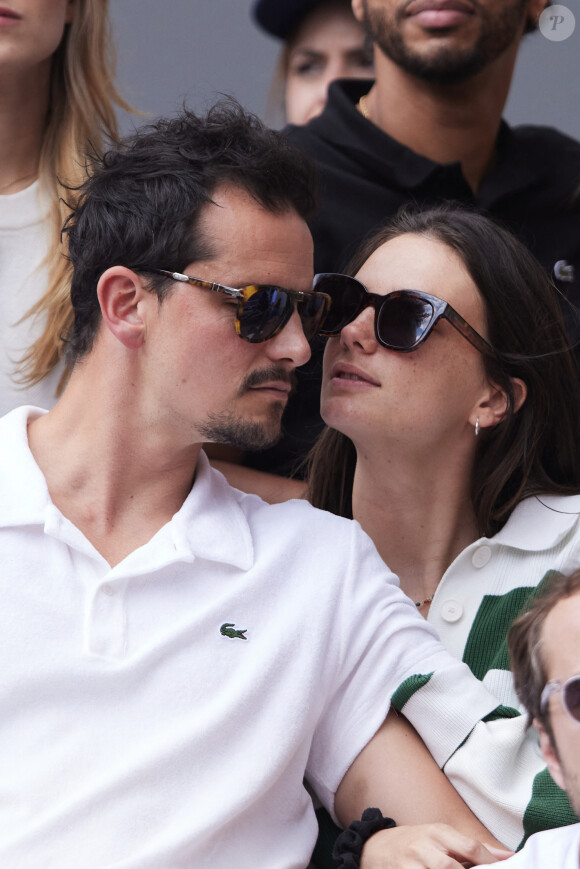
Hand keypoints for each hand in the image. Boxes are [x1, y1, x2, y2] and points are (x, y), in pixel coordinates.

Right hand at [360, 823, 512, 867]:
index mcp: (438, 833)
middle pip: (450, 867)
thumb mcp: (441, 838)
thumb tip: (509, 855)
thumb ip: (473, 847)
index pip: (470, 847)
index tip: (509, 868)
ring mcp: (409, 864)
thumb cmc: (416, 843)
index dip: (490, 862)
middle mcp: (423, 846)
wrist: (374, 847)